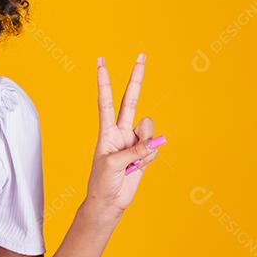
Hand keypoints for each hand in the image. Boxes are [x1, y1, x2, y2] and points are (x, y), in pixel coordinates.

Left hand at [85, 54, 166, 216]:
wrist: (110, 201)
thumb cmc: (102, 182)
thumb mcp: (112, 164)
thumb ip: (133, 150)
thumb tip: (153, 141)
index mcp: (106, 131)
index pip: (106, 101)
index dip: (104, 82)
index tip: (101, 62)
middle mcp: (121, 131)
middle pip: (131, 100)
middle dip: (136, 78)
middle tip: (141, 55)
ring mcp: (135, 140)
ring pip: (149, 129)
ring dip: (145, 145)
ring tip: (133, 161)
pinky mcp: (146, 152)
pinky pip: (155, 149)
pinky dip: (149, 159)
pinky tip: (138, 167)